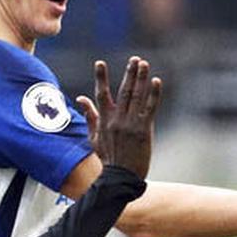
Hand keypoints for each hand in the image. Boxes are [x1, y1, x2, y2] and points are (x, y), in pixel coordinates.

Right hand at [74, 56, 162, 179]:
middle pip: (123, 91)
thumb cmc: (108, 158)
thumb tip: (81, 98)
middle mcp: (117, 119)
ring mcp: (130, 124)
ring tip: (144, 64)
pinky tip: (156, 81)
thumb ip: (90, 116)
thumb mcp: (94, 137)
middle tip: (135, 59)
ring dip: (140, 78)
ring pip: (136, 96)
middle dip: (129, 73)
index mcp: (104, 120)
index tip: (100, 63)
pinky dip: (153, 94)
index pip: (101, 94)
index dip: (101, 78)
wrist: (119, 178)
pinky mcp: (144, 130)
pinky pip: (150, 108)